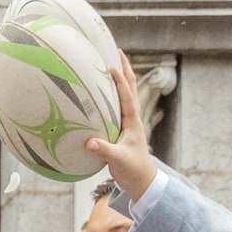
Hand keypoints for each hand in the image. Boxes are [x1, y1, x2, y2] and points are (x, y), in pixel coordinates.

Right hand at [83, 52, 159, 201]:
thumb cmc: (132, 169)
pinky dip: (112, 93)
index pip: (126, 95)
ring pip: (125, 94)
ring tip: (111, 63)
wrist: (141, 180)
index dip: (119, 80)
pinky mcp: (121, 128)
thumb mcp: (117, 160)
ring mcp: (127, 122)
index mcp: (132, 121)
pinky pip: (116, 105)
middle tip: (116, 51)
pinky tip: (102, 90)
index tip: (111, 65)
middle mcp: (131, 117)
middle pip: (130, 87)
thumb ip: (104, 150)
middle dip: (124, 68)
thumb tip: (89, 142)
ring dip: (120, 77)